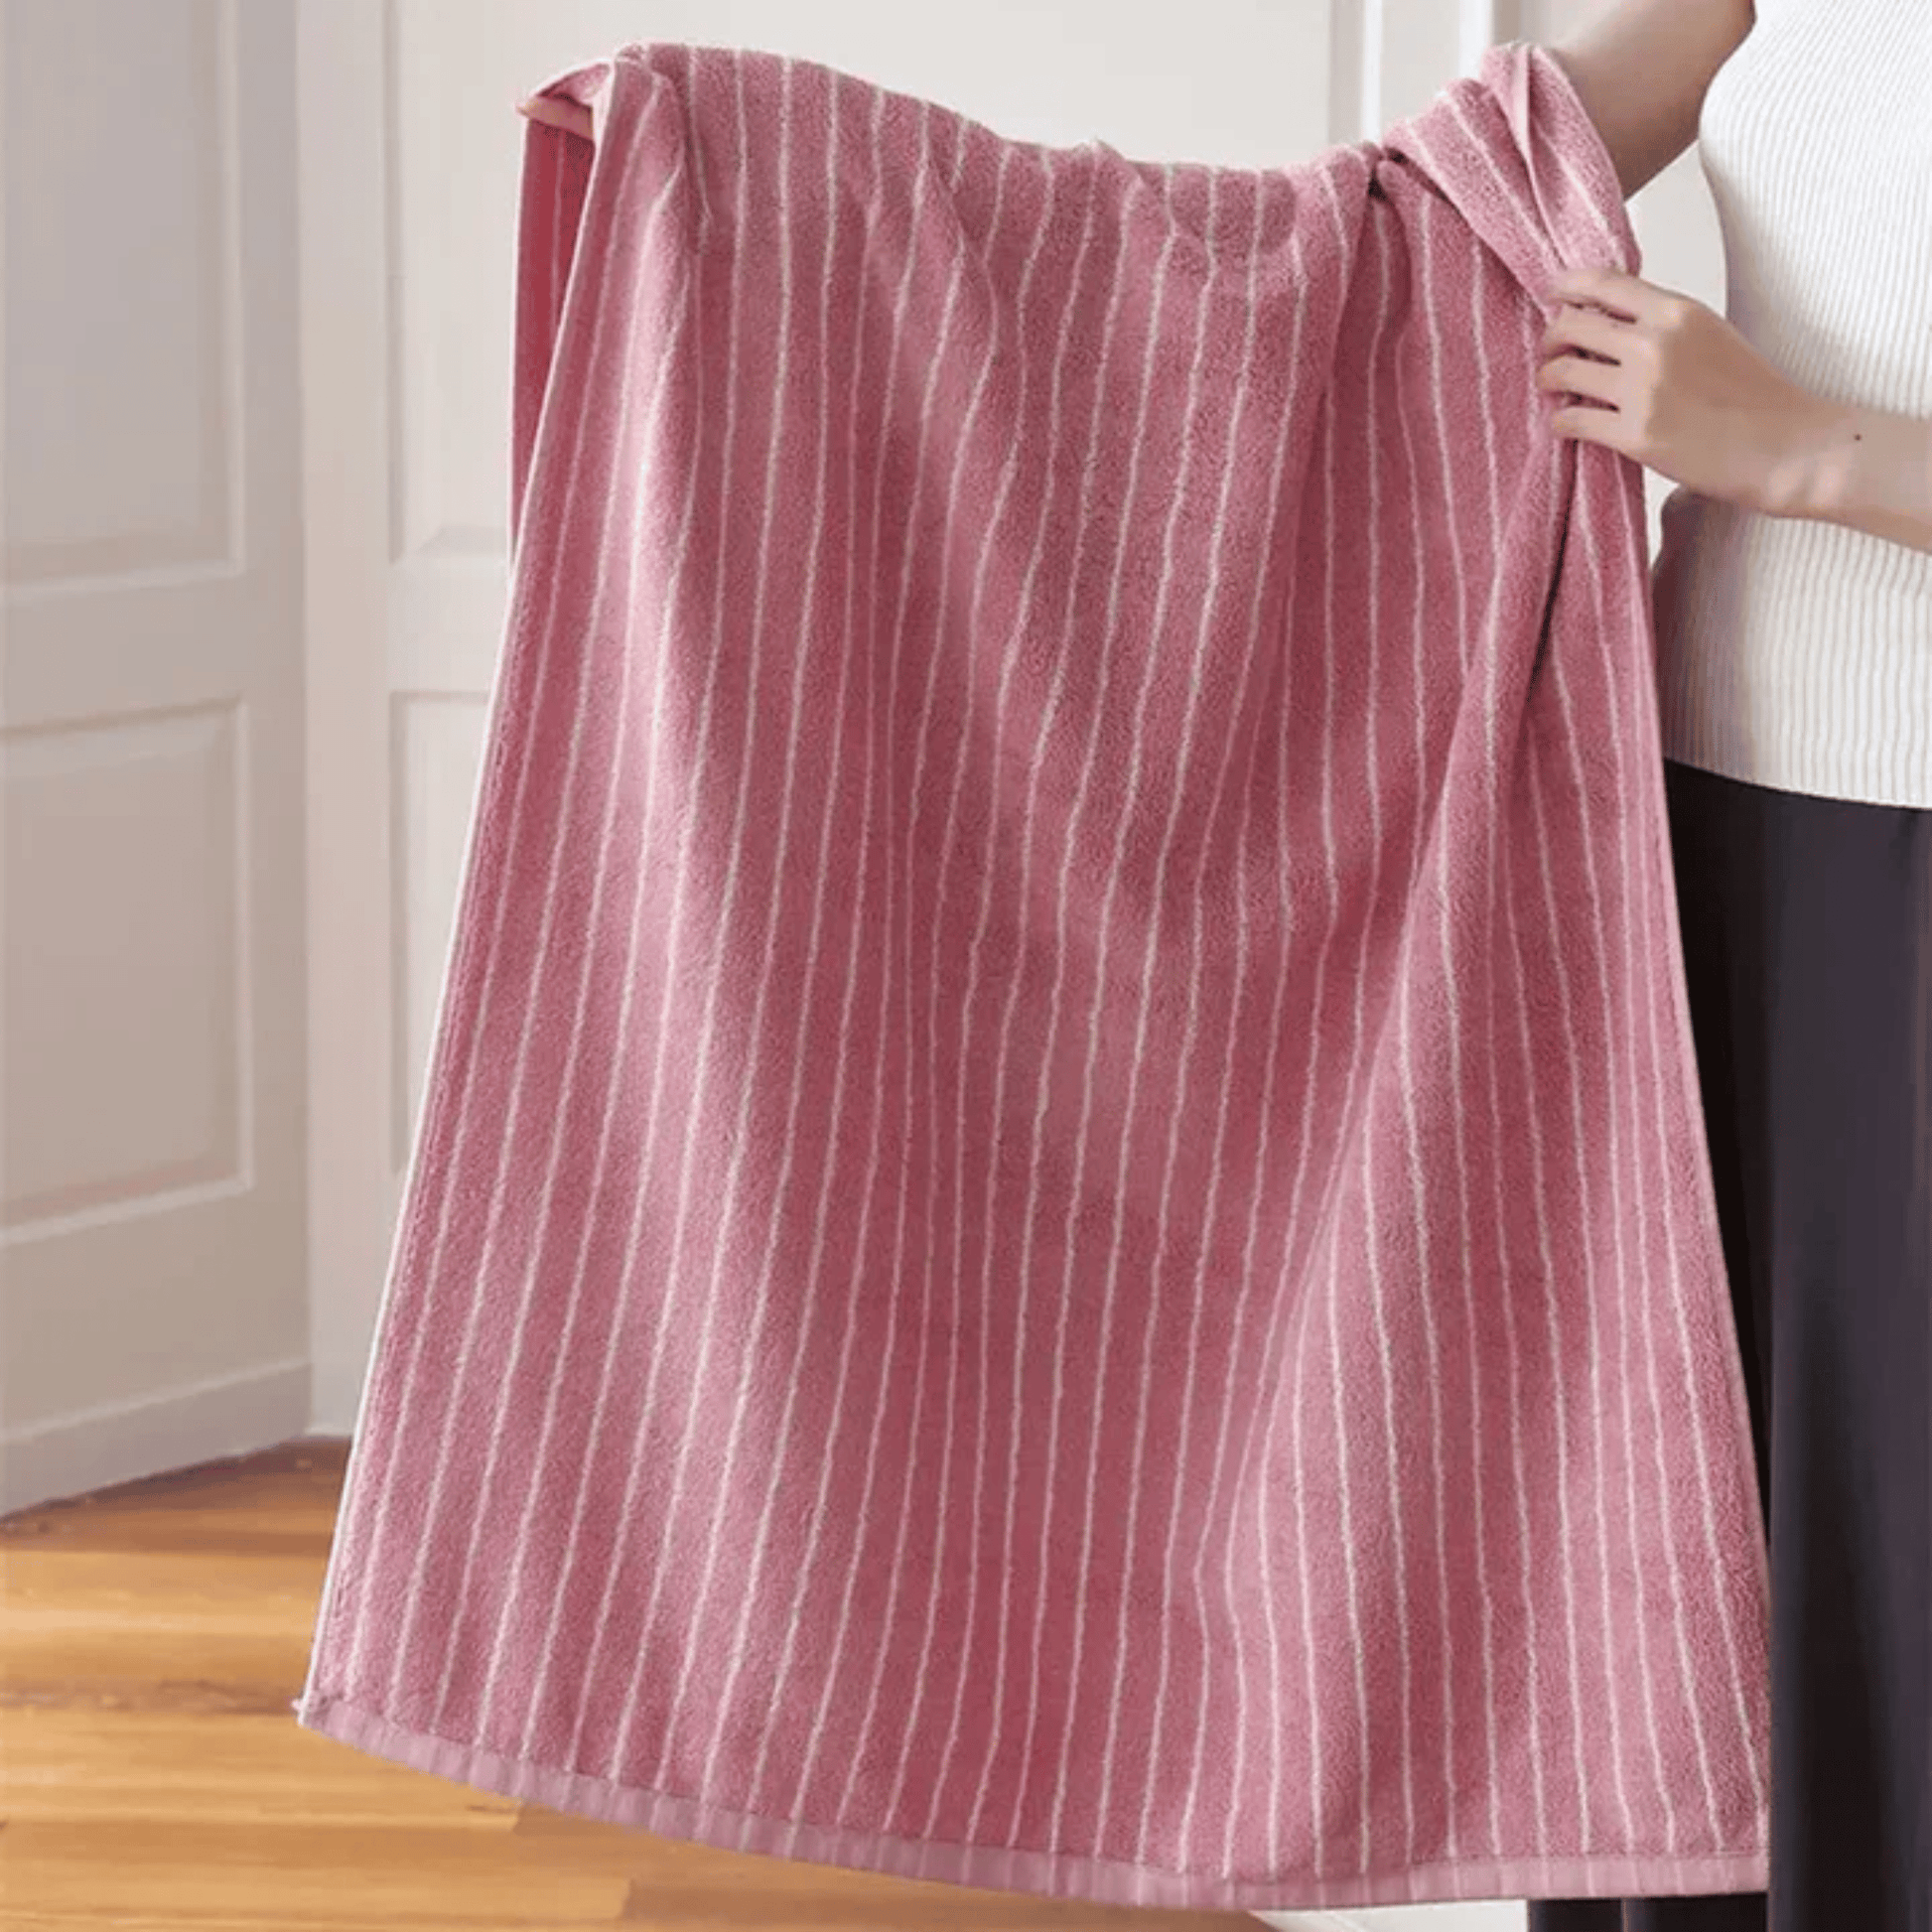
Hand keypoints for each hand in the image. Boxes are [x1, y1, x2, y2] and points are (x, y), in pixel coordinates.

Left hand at [1536, 264, 1826, 515]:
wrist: (1786, 445)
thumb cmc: (1755, 395)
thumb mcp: (1713, 335)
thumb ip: (1666, 325)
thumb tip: (1614, 322)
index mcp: (1678, 311)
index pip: (1604, 283)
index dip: (1568, 288)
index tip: (1552, 295)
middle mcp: (1655, 343)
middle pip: (1571, 325)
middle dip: (1551, 339)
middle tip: (1549, 353)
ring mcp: (1642, 389)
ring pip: (1561, 372)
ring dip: (1549, 379)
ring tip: (1553, 389)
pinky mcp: (1634, 435)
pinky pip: (1570, 421)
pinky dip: (1560, 422)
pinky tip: (1567, 425)